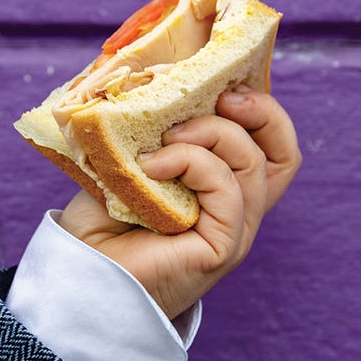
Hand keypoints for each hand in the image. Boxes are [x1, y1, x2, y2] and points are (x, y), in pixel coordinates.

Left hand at [58, 86, 300, 318]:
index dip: (261, 109)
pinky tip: (153, 166)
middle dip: (262, 112)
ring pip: (253, 164)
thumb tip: (163, 83)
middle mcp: (236, 210)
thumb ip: (156, 132)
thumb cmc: (98, 226)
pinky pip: (228, 190)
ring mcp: (233, 231)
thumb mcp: (128, 163)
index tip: (224, 83)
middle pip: (283, 154)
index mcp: (220, 189)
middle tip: (221, 97)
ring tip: (166, 139)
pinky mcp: (221, 248)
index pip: (269, 146)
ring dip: (210, 133)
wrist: (77, 277)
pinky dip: (194, 163)